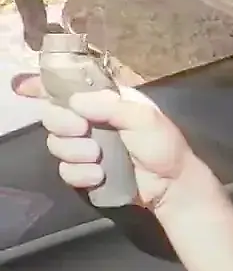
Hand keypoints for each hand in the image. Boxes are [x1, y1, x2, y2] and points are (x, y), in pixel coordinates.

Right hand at [10, 73, 199, 210]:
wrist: (171, 184)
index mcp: (106, 101)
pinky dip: (80, 174)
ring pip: (56, 144)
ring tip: (98, 157)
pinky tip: (99, 176)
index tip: (23, 87)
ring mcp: (86, 147)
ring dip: (75, 151)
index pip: (71, 88)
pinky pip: (65, 170)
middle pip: (53, 115)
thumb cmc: (162, 145)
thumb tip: (75, 101)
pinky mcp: (85, 172)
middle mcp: (92, 121)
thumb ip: (111, 107)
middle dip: (62, 122)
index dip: (45, 85)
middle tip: (81, 130)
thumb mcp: (145, 118)